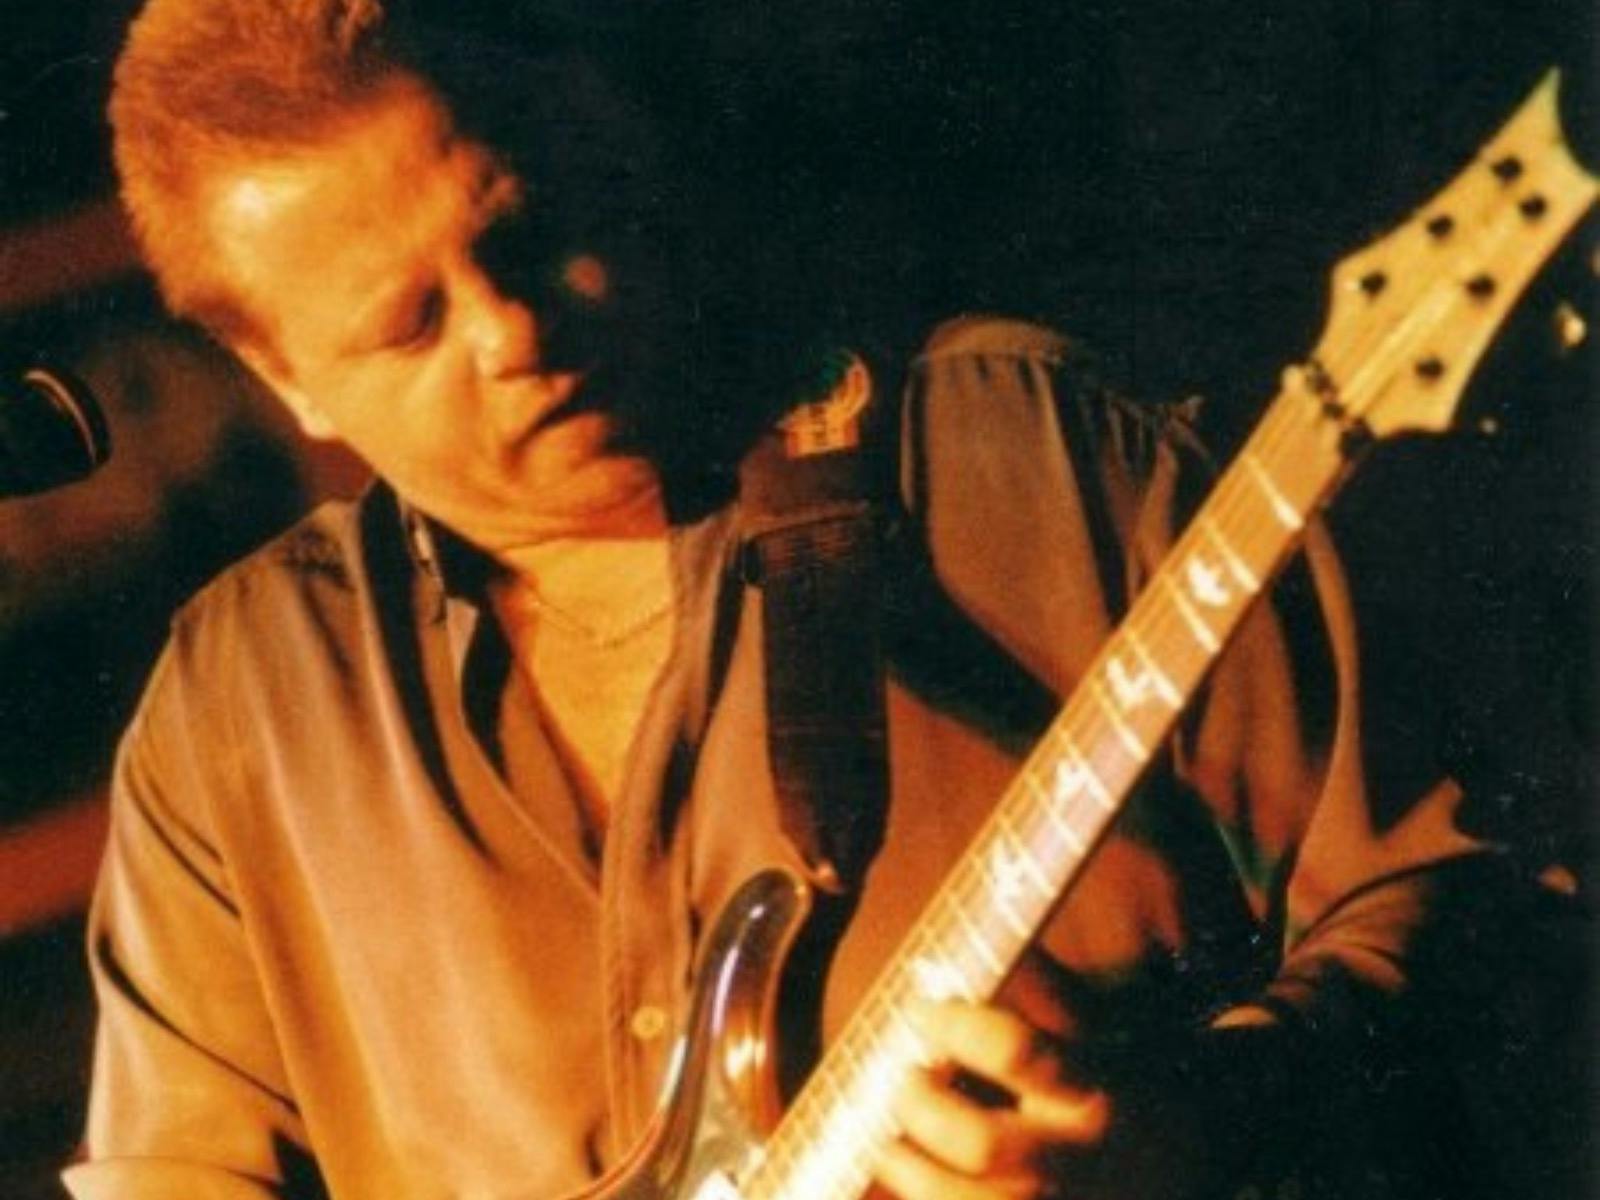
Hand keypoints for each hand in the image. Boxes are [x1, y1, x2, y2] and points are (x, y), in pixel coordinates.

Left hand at [873, 998, 1210, 1199]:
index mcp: (1091, 1091)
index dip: (954, 1026)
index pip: (1014, 1051)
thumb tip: (969, 947)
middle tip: (907, 1081)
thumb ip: (1040, 991)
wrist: (1193, 1162)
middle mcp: (1077, 1160)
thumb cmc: (1130, 1087)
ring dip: (911, 1170)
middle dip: (923, 1107)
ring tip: (893, 1144)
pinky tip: (919, 1180)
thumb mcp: (1100, 1032)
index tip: (924, 1010)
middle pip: (980, 1143)